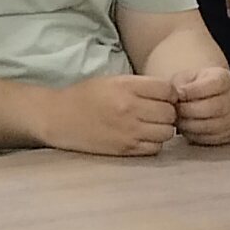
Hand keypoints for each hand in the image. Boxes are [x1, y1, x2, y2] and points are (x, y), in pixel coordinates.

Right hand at [40, 72, 178, 157]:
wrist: (58, 118)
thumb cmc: (84, 96)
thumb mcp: (112, 81)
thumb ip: (140, 86)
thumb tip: (169, 95)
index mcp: (126, 86)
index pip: (168, 90)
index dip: (170, 94)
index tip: (163, 97)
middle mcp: (130, 108)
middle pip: (170, 113)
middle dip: (168, 112)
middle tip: (157, 113)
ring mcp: (129, 130)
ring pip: (167, 132)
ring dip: (163, 129)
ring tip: (150, 126)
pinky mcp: (125, 148)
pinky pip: (155, 148)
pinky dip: (153, 143)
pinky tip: (142, 137)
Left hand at [160, 61, 229, 146]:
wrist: (201, 99)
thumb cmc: (192, 88)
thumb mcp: (184, 79)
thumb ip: (181, 84)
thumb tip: (178, 94)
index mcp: (225, 79)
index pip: (216, 84)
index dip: (195, 90)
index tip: (179, 93)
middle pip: (216, 107)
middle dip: (190, 110)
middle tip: (176, 109)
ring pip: (214, 125)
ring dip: (192, 124)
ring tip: (180, 118)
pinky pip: (213, 138)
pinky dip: (197, 135)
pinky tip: (188, 127)